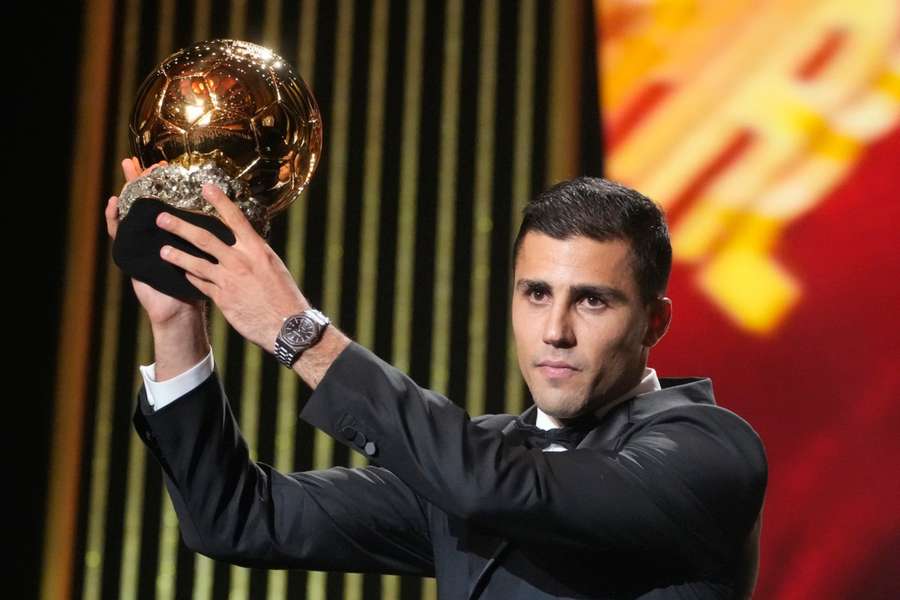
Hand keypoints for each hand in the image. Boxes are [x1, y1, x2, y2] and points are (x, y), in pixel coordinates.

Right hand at [106, 157, 204, 325]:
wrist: (180, 307)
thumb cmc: (197, 282)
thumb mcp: (209, 255)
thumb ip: (215, 236)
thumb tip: (238, 216)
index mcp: (177, 230)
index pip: (170, 199)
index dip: (167, 181)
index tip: (169, 164)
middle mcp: (157, 232)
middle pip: (148, 199)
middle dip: (145, 178)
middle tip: (141, 160)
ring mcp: (142, 240)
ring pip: (132, 209)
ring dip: (129, 189)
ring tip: (127, 169)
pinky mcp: (129, 252)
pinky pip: (118, 233)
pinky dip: (114, 218)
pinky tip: (114, 204)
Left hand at [154, 183, 309, 351]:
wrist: (287, 325)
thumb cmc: (285, 296)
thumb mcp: (273, 267)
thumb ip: (254, 255)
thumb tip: (243, 244)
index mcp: (257, 250)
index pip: (235, 219)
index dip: (220, 201)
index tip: (206, 187)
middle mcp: (241, 261)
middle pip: (204, 239)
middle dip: (180, 227)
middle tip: (162, 218)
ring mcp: (229, 280)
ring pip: (195, 263)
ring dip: (176, 255)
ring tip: (162, 250)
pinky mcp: (222, 298)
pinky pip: (200, 284)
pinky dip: (190, 277)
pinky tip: (182, 274)